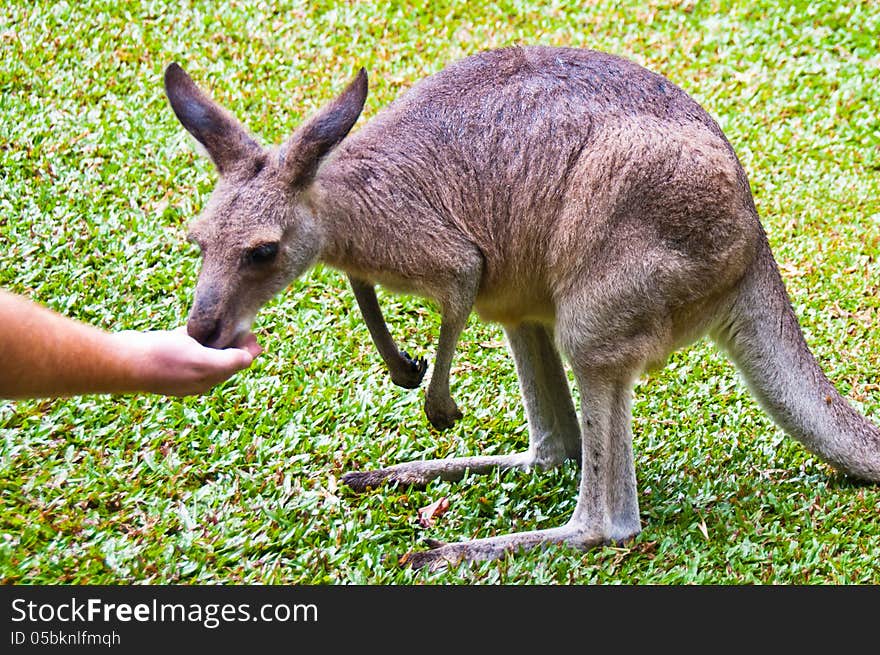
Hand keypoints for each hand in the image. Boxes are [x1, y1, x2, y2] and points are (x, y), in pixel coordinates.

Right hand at [113, 327, 261, 396]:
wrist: (124, 360)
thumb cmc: (164, 360)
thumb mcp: (202, 361)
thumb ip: (228, 361)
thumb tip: (248, 359)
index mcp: (206, 379)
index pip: (234, 366)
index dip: (247, 352)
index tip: (257, 338)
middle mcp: (193, 375)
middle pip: (222, 360)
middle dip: (236, 347)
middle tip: (249, 332)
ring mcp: (178, 364)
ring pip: (204, 351)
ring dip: (218, 340)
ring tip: (231, 327)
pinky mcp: (164, 351)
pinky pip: (187, 343)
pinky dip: (197, 335)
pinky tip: (202, 326)